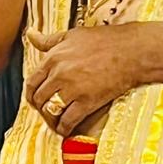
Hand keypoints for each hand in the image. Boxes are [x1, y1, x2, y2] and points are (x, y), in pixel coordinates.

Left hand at [25, 25, 149, 135]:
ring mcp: (73, 89)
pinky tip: (66, 129)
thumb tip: (30, 34)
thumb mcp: (72, 35)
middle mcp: (59, 74)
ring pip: (50, 111)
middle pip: (39, 98)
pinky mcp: (87, 102)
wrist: (132, 51)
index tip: (36, 99)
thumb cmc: (105, 40)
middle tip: (46, 111)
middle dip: (40, 108)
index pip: (31, 82)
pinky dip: (64, 128)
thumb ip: (48, 40)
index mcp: (53, 58)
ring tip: (55, 121)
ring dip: (50, 119)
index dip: (31, 94)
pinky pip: (68, 121)